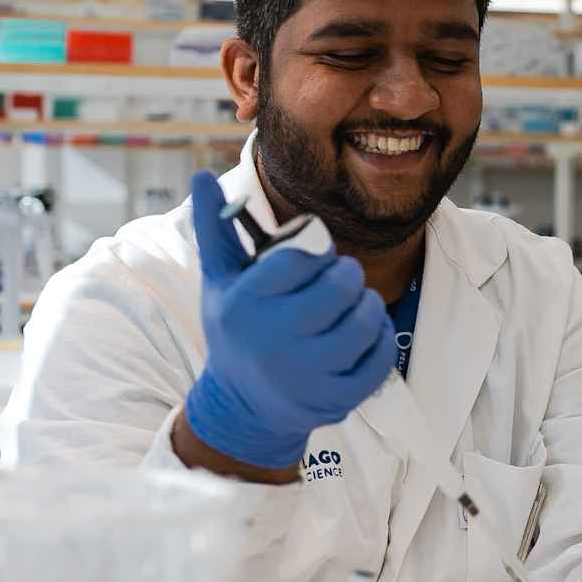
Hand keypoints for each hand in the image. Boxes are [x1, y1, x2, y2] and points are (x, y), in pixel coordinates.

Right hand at [181, 171, 395, 470]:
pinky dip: (379, 338)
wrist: (242, 408)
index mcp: (245, 304)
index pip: (302, 257)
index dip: (318, 252)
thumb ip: (216, 229)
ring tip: (353, 303)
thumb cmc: (235, 329)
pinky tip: (364, 333)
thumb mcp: (220, 281)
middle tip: (340, 279)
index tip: (315, 260)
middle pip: (341, 286)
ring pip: (365, 320)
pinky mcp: (335, 400)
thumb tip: (201, 173)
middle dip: (347, 275)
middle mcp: (274, 341)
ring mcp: (307, 375)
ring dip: (367, 304)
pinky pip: (380, 357)